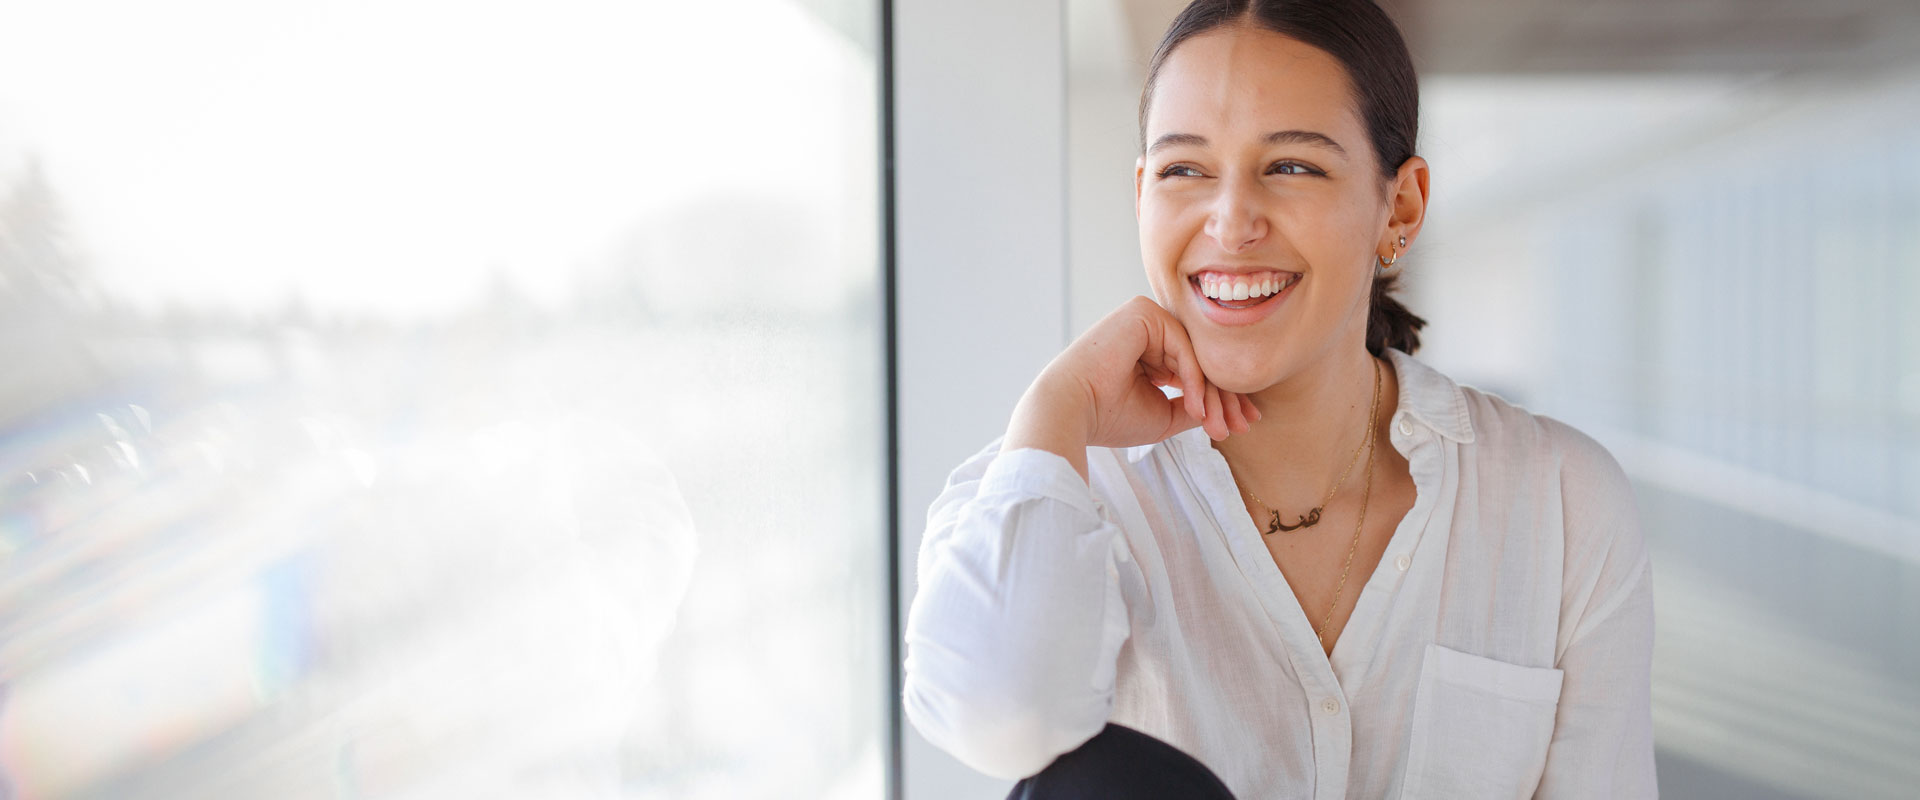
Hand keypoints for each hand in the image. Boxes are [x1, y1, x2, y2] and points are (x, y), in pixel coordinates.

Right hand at [1005, 295, 1259, 481]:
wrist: (1072, 411)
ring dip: (1213, 394)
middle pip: (1200, 361)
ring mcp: (1144, 318)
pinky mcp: (1141, 312)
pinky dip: (1194, 378)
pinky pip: (1183, 346)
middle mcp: (1146, 331)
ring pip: (1196, 355)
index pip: (1194, 370)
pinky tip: (1196, 406)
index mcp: (1146, 352)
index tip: (1243, 424)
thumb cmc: (1108, 417)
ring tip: (1220, 426)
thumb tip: (1223, 408)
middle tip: (1244, 425)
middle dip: (1225, 397)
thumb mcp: (1163, 415)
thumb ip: (1193, 405)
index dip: (1220, 398)